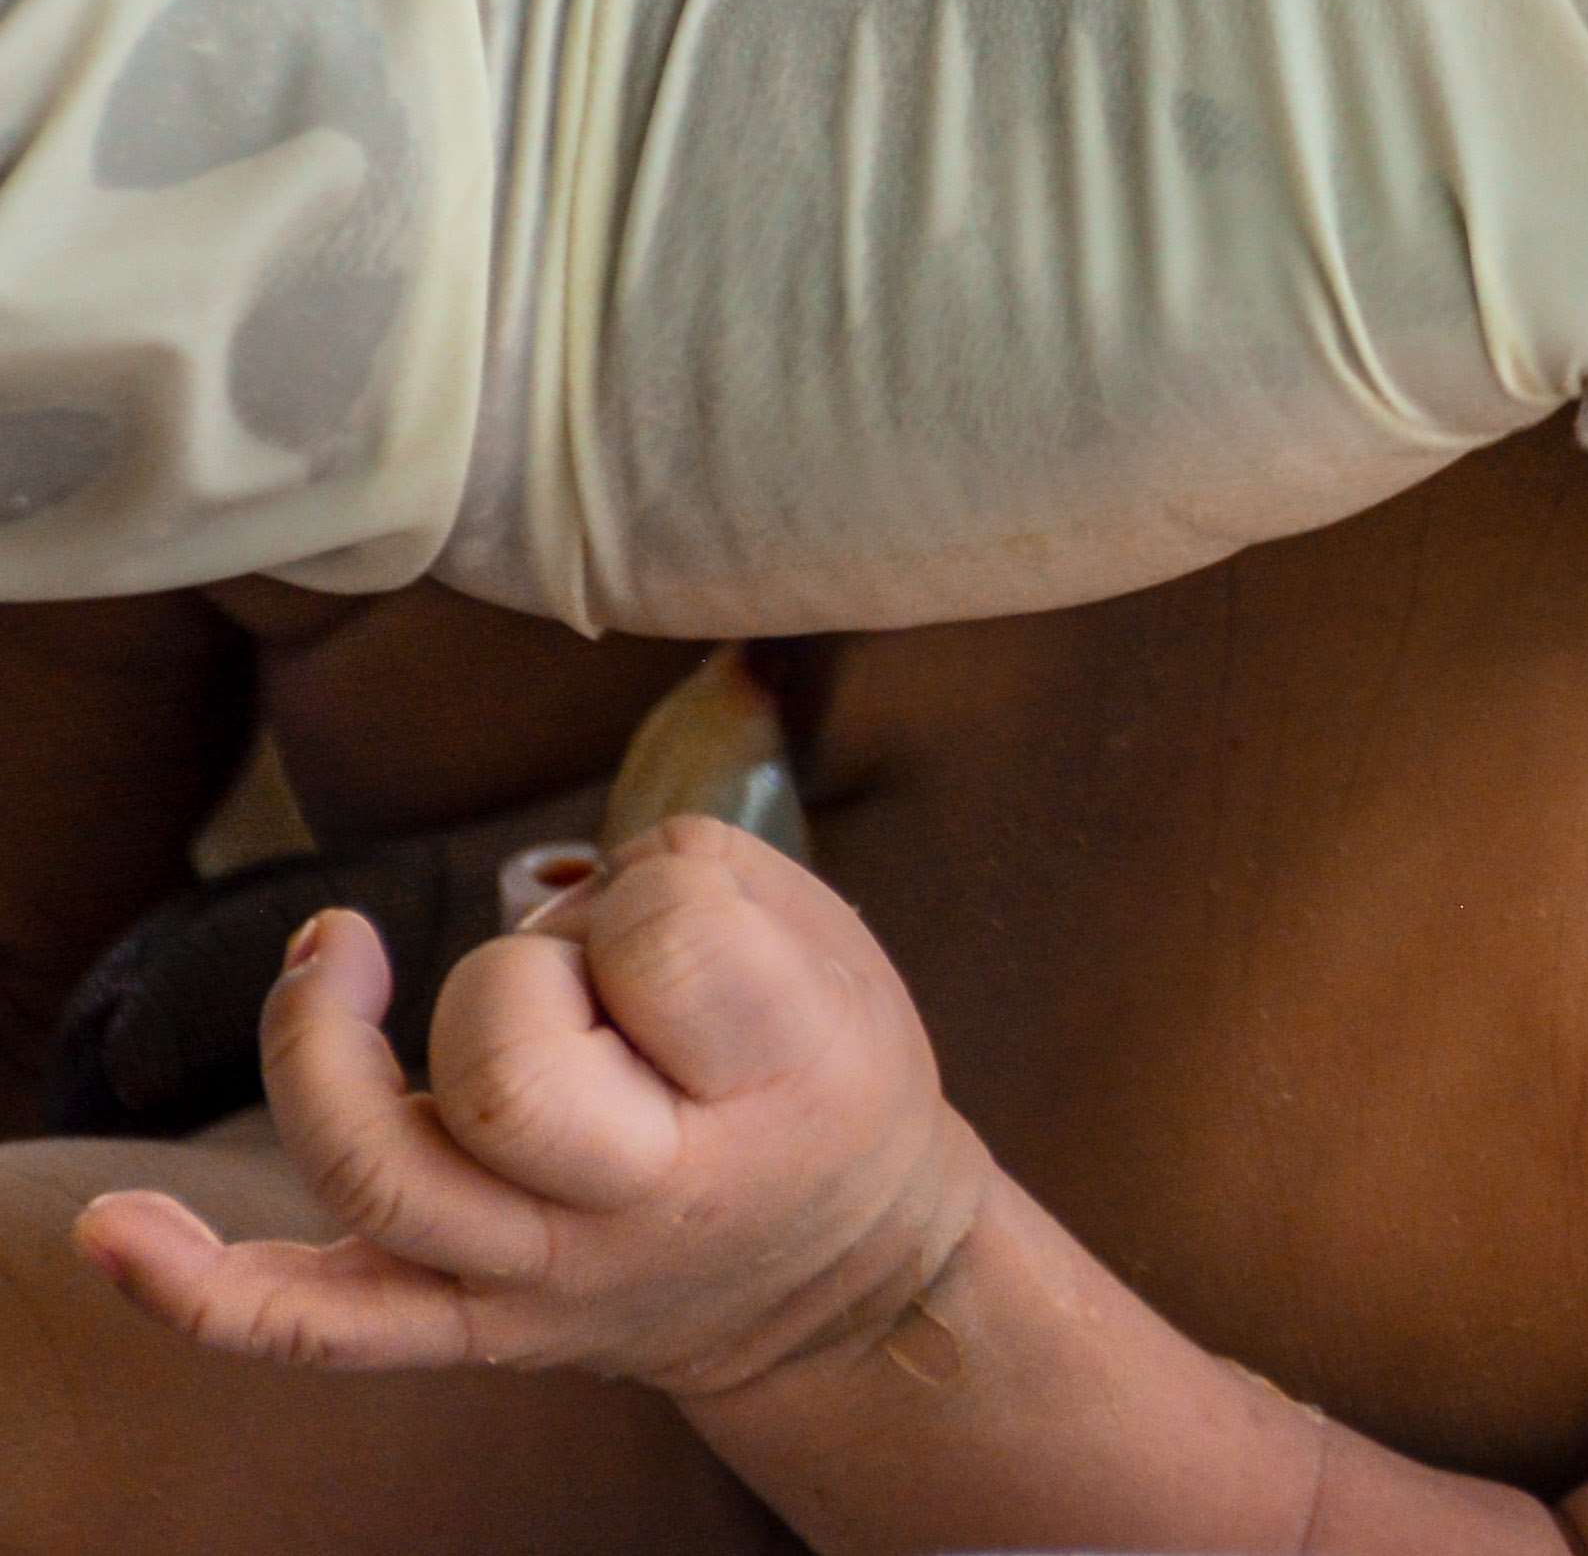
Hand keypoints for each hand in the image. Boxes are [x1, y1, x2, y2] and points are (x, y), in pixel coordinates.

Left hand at [74, 822, 980, 1395]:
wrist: (848, 1280)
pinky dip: (201, 1288)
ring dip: (326, 1049)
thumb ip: (700, 881)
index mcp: (769, 1088)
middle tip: (579, 979)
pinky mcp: (466, 1323)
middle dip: (516, 971)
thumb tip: (546, 889)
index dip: (649, 894)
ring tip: (334, 956)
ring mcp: (539, 1274)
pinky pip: (314, 1325)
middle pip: (505, 1067)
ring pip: (387, 1169)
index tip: (678, 913)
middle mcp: (644, 1199)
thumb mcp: (836, 951)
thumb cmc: (834, 1075)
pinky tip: (120, 1229)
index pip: (664, 944)